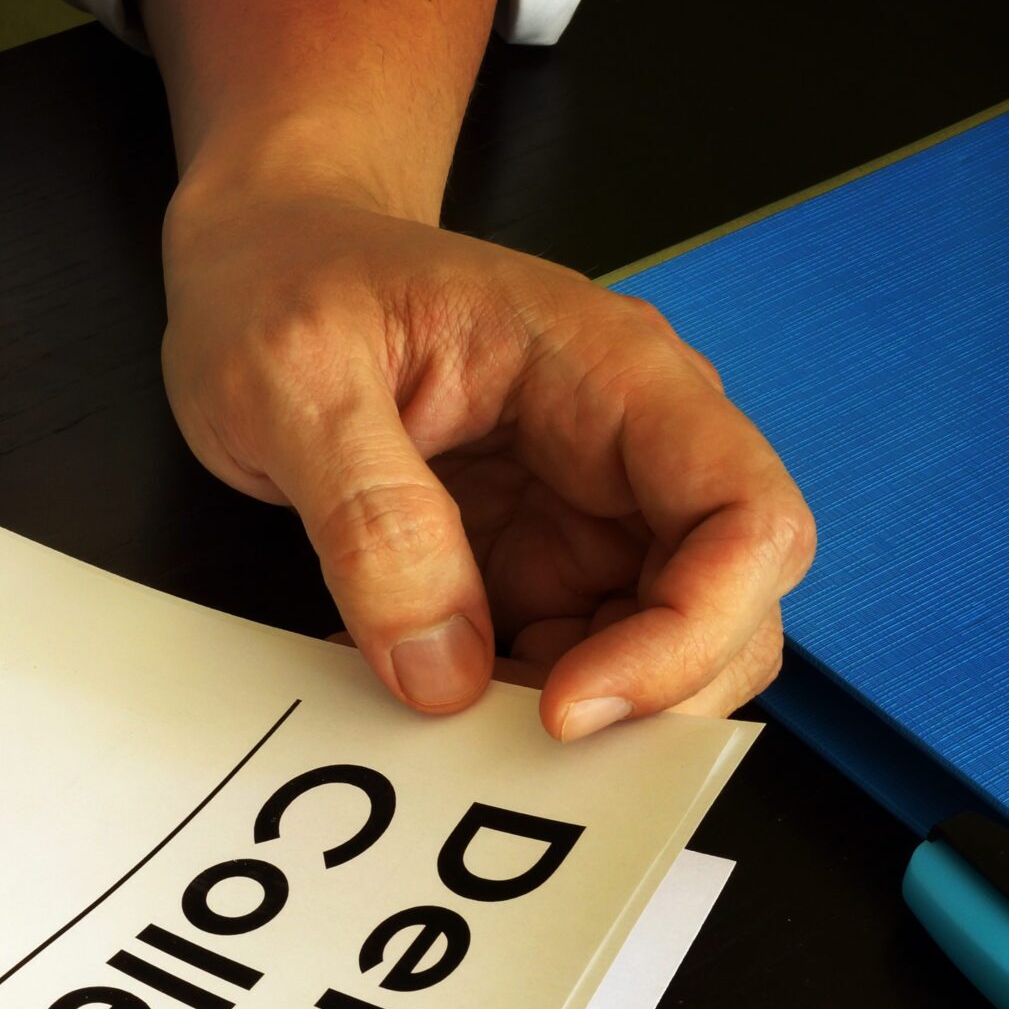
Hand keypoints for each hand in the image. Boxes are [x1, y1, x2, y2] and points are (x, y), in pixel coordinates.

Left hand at [161, 179, 811, 735]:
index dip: (690, 633)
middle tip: (506, 746)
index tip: (570, 705)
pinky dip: (499, 707)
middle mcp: (626, 452)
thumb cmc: (288, 282)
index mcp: (612, 374)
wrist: (263, 261)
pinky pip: (559, 664)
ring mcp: (584, 517)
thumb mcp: (295, 379)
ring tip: (436, 716)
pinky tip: (407, 687)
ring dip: (565, 717)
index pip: (745, 518)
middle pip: (730, 611)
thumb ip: (370, 518)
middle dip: (645, 702)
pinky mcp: (529, 565)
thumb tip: (442, 671)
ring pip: (654, 658)